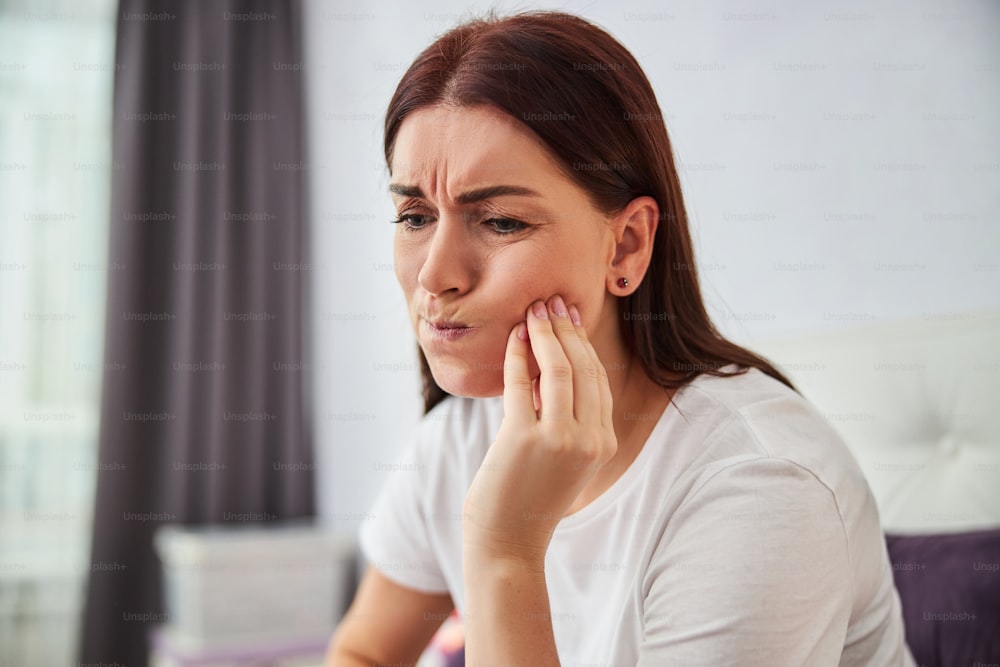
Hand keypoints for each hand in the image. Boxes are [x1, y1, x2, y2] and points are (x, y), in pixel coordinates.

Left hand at [462, 295, 616, 564]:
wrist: (508, 542)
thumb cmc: (530, 497)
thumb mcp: (563, 458)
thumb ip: (567, 419)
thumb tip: (552, 364)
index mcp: (604, 443)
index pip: (598, 380)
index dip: (584, 344)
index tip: (570, 317)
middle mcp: (589, 440)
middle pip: (584, 368)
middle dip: (565, 329)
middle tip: (550, 302)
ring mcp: (559, 440)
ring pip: (559, 369)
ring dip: (544, 334)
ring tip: (532, 311)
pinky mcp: (524, 439)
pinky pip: (523, 384)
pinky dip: (518, 356)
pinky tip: (512, 338)